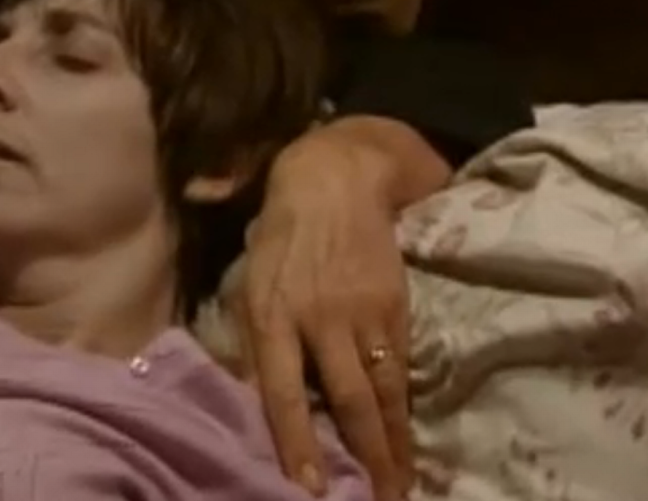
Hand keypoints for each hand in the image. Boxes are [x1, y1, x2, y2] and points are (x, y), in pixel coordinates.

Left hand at [239, 118, 438, 500]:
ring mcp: (362, 313)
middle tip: (376, 500)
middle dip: (362, 457)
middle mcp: (318, 317)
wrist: (337, 179)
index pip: (281, 389)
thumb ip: (247, 338)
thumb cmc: (281, 236)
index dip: (296, 441)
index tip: (308, 488)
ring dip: (393, 446)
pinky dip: (404, 409)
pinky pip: (401, 369)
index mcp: (270, 313)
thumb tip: (240, 396)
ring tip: (400, 487)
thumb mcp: (249, 280)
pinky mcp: (395, 306)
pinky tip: (408, 440)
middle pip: (346, 398)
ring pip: (382, 391)